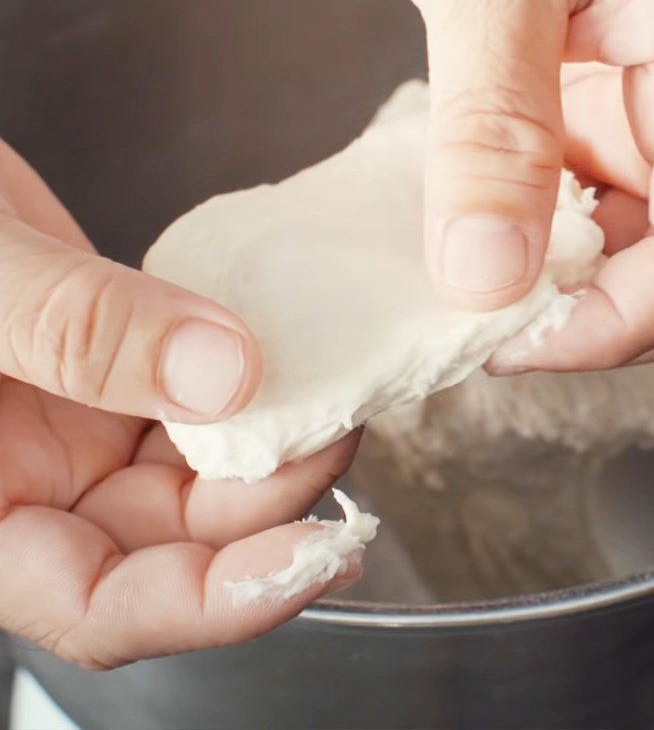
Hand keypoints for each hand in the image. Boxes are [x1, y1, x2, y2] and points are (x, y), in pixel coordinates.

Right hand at [0, 141, 360, 667]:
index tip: (314, 559)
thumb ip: (76, 333)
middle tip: (332, 433)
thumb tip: (224, 373)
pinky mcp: (118, 371)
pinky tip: (293, 359)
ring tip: (329, 395)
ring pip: (202, 470)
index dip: (216, 601)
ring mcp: (82, 429)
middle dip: (267, 503)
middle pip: (178, 538)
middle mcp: (37, 485)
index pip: (105, 604)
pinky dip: (254, 384)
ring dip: (272, 443)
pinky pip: (202, 397)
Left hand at [386, 0, 653, 368]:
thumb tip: (487, 274)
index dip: (612, 328)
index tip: (506, 342)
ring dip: (569, 297)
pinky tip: (483, 236)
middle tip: (490, 328)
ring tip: (475, 289)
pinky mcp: (618, 122)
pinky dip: (546, 253)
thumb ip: (493, 128)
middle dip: (598, 325)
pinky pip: (600, 223)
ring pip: (646, 264)